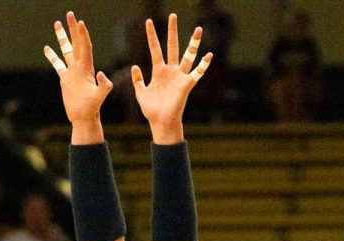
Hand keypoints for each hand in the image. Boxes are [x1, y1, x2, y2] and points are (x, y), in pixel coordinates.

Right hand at [44, 11, 112, 143]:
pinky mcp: (65, 79)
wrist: (84, 118)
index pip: (85, 47)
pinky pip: (58, 64)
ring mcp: (72, 72)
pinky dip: (53, 56)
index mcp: (87, 68)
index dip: (83, 35)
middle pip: (76, 43)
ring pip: (66, 50)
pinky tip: (47, 48)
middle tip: (70, 14)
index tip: (80, 22)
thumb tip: (102, 74)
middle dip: (73, 28)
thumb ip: (103, 86)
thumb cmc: (92, 109)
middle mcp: (80, 67)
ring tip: (56, 23)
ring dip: (62, 37)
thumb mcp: (99, 97)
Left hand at [130, 14, 211, 144]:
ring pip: (188, 55)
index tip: (148, 21)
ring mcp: (179, 76)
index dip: (152, 36)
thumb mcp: (141, 93)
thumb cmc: (152, 110)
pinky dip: (203, 65)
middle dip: (172, 31)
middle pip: (173, 46)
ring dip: (194, 43)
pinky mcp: (186, 85)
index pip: (155, 48)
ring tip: (198, 29)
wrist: (160, 122)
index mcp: (159, 71)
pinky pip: (197, 73)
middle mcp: (171, 70)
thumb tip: (134, 66)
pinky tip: (209, 55)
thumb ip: (137, 80)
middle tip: (173, 15)